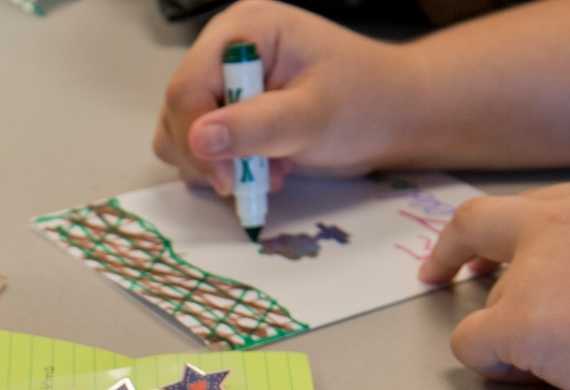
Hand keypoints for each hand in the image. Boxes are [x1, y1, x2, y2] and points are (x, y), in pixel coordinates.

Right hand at [154, 0, 412, 194]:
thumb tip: (199, 139)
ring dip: (216, 166)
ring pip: (180, 135)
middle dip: (209, 156)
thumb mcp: (313, 114)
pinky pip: (199, 148)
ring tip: (267, 172)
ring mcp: (223, 83)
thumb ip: (256, 126)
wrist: (391, 115)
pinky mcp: (227, 111)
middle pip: (178, 112)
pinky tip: (264, 168)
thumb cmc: (364, 101)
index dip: (197, 137)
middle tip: (250, 179)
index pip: (188, 86)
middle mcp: (223, 51)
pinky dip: (224, 169)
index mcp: (244, 30)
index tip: (227, 179)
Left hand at [419, 183, 569, 389]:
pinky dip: (492, 365)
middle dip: (451, 248)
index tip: (486, 249)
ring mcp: (533, 269)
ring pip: (486, 304)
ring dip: (510, 335)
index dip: (504, 229)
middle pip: (478, 221)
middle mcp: (560, 223)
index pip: (534, 206)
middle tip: (435, 275)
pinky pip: (471, 343)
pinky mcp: (515, 318)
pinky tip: (539, 375)